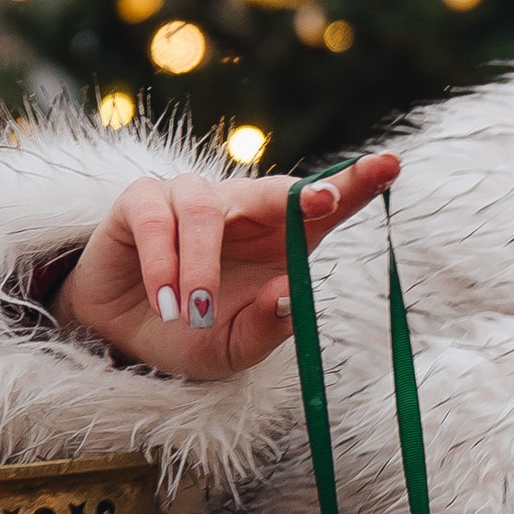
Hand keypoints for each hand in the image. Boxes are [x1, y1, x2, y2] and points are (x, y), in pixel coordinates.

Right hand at [53, 159, 399, 378]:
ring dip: (200, 266)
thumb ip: (264, 328)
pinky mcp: (143, 201)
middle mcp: (242, 209)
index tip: (390, 165)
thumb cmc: (190, 334)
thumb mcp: (233, 348)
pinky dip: (161, 261)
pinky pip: (156, 217)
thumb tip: (290, 297)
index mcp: (280, 239)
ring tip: (189, 313)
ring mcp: (192, 198)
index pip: (323, 204)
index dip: (356, 181)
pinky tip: (163, 299)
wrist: (123, 337)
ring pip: (206, 210)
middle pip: (275, 188)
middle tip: (324, 204)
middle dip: (300, 194)